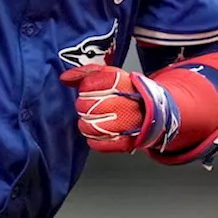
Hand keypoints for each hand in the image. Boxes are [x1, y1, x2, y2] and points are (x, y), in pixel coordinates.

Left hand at [59, 65, 180, 153]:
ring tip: (93, 119)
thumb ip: (85, 73)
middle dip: (83, 106)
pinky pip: (99, 144)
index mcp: (122, 83)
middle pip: (86, 106)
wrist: (152, 110)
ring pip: (91, 127)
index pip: (88, 86)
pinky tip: (99, 132)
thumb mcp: (109, 75)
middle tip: (90, 106)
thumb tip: (64, 78)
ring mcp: (128, 124)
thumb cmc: (127, 91)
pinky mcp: (127, 142)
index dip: (84, 89)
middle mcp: (126, 103)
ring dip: (86, 124)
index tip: (91, 90)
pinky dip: (94, 140)